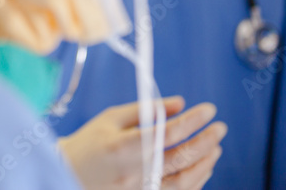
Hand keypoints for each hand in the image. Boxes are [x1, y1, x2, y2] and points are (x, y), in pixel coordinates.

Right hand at [59, 96, 226, 189]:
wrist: (66, 175)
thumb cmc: (87, 144)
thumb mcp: (110, 119)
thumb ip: (145, 111)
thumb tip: (179, 104)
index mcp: (123, 147)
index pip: (167, 132)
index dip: (192, 120)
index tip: (208, 109)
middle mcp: (134, 172)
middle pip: (180, 158)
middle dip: (205, 141)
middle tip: (220, 127)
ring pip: (184, 181)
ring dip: (204, 163)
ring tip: (215, 147)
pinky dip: (194, 182)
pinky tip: (201, 168)